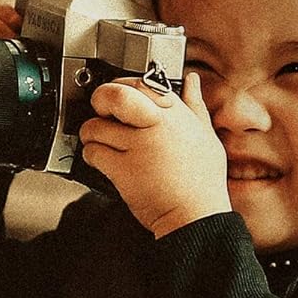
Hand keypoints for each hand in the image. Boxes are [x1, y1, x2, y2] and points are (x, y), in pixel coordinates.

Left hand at [78, 73, 231, 237]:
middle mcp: (154, 123)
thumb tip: (192, 81)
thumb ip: (195, 105)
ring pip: (95, 127)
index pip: (138, 82)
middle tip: (100, 112)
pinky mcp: (123, 169)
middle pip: (113, 95)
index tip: (120, 101)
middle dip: (99, 101)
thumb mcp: (206, 134)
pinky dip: (91, 156)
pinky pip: (93, 153)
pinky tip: (102, 162)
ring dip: (91, 135)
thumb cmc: (203, 181)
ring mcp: (137, 145)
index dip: (123, 88)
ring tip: (100, 143)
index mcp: (174, 111)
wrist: (195, 216)